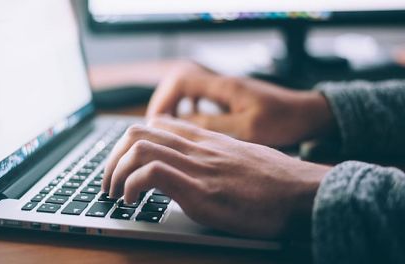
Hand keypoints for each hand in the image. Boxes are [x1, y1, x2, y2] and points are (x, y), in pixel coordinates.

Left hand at [102, 117, 329, 238]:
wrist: (305, 193)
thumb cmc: (277, 181)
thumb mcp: (241, 159)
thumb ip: (214, 157)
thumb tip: (196, 169)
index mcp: (206, 139)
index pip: (156, 124)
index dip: (130, 143)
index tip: (124, 164)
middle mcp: (198, 147)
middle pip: (138, 132)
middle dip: (112, 157)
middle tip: (109, 182)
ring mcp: (198, 166)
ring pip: (138, 147)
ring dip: (115, 172)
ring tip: (114, 194)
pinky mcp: (201, 190)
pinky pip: (152, 173)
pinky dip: (131, 186)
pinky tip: (132, 201)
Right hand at [147, 61, 335, 146]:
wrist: (308, 114)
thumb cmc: (284, 121)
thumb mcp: (247, 129)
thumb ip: (212, 126)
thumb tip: (179, 125)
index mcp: (224, 87)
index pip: (181, 81)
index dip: (163, 100)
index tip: (155, 122)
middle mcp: (222, 83)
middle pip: (179, 82)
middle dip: (163, 102)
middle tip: (156, 127)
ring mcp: (226, 89)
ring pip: (188, 90)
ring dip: (175, 106)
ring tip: (167, 128)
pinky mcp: (230, 98)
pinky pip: (200, 98)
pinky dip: (189, 109)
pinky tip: (190, 125)